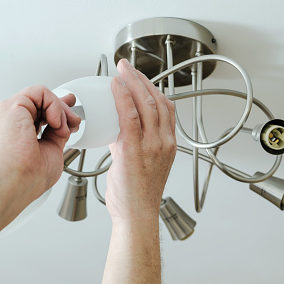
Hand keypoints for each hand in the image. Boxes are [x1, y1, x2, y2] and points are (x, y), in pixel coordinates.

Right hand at [0, 85, 80, 201]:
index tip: (71, 116)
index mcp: (13, 134)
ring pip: (41, 96)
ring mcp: (8, 112)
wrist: (12, 182)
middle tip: (75, 122)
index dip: (56, 111)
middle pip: (39, 103)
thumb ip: (55, 135)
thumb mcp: (50, 151)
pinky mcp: (12, 105)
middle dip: (63, 109)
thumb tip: (64, 125)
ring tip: (63, 130)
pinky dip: (55, 105)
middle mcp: (8, 121)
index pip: (36, 113)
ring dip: (60, 111)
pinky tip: (56, 123)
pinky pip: (40, 92)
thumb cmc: (27, 177)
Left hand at [106, 59, 176, 222]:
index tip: (141, 79)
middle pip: (157, 100)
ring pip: (145, 104)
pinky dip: (123, 98)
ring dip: (132, 82)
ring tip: (121, 70)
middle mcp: (164, 142)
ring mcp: (151, 145)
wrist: (137, 215)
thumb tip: (115, 130)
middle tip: (128, 67)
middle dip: (142, 79)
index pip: (167, 108)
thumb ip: (131, 143)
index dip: (154, 89)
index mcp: (169, 144)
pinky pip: (129, 116)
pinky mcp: (134, 149)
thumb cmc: (139, 195)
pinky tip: (115, 87)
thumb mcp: (143, 164)